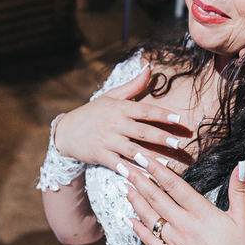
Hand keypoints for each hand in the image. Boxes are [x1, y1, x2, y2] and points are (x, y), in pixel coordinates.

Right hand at [53, 65, 188, 169]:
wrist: (66, 131)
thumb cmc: (92, 112)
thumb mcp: (111, 96)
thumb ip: (133, 85)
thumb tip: (149, 68)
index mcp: (119, 108)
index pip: (144, 110)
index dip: (162, 114)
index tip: (178, 119)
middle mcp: (114, 124)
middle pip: (142, 131)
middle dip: (161, 138)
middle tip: (178, 144)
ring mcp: (107, 141)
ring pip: (132, 150)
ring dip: (150, 157)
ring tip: (166, 162)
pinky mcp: (101, 156)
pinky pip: (119, 165)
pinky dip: (131, 171)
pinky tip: (144, 176)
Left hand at [124, 156, 244, 244]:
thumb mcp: (244, 218)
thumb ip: (239, 189)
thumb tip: (242, 163)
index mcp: (201, 213)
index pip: (174, 185)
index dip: (157, 169)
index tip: (143, 157)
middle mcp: (183, 226)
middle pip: (156, 198)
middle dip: (138, 180)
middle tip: (125, 165)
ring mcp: (174, 242)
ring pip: (149, 217)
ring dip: (134, 200)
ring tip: (123, 186)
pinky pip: (150, 241)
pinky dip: (137, 229)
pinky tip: (128, 219)